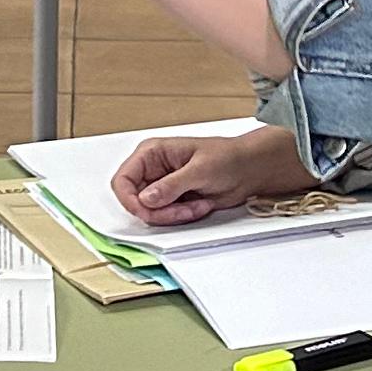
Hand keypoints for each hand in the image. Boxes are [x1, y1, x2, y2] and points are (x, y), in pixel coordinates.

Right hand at [110, 124, 317, 227]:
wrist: (248, 170)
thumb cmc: (227, 158)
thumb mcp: (199, 169)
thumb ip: (171, 185)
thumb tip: (147, 198)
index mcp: (151, 153)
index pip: (123, 180)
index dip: (130, 200)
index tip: (147, 211)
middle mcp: (152, 170)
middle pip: (136, 201)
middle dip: (159, 211)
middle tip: (183, 211)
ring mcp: (162, 186)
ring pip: (151, 213)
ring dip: (174, 216)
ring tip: (197, 205)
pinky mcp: (172, 200)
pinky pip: (166, 217)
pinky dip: (182, 217)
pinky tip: (199, 206)